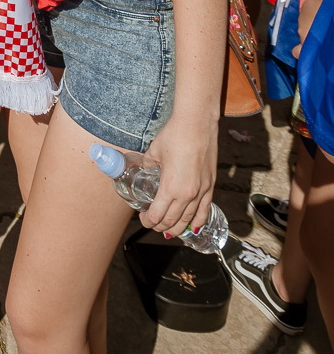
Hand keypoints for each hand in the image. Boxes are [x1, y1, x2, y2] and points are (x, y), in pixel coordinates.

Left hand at [140, 113, 217, 236]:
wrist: (197, 125)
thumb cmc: (174, 136)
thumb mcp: (154, 152)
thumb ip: (147, 165)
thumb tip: (143, 170)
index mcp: (170, 188)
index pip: (157, 215)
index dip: (148, 221)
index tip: (143, 218)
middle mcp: (187, 195)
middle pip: (172, 221)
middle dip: (160, 226)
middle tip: (153, 223)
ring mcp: (201, 192)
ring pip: (188, 219)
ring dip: (177, 227)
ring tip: (169, 229)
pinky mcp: (210, 186)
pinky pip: (204, 210)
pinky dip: (198, 222)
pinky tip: (194, 228)